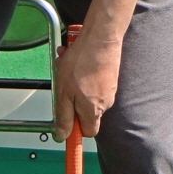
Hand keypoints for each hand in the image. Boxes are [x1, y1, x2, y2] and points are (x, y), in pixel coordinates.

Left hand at [52, 25, 123, 140]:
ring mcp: (109, 89)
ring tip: (67, 68)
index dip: (76, 128)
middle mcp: (105, 103)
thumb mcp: (64, 94)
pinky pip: (91, 81)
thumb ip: (64, 117)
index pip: (88, 132)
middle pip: (85, 112)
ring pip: (86, 94)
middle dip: (72, 100)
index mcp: (94, 110)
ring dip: (74, 84)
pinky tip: (75, 62)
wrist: (100, 38)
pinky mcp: (109, 77)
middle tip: (63, 87)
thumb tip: (62, 135)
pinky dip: (81, 74)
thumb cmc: (82, 62)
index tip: (66, 121)